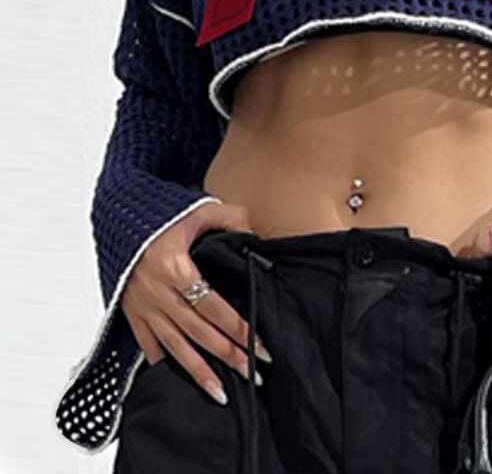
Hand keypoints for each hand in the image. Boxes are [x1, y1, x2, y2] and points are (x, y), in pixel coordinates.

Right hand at [120, 200, 271, 405]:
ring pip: (174, 345)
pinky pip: (148, 342)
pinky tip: (180, 376)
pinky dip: (163, 361)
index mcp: (176, 267)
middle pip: (198, 332)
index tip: (261, 346)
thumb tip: (257, 236)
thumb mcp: (200, 209)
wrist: (120, 215)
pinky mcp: (131, 310)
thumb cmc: (162, 214)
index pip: (214, 306)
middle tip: (252, 373)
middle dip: (227, 355)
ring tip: (221, 393)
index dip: (239, 328)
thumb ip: (232, 219)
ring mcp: (143, 305)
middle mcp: (158, 292)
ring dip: (199, 371)